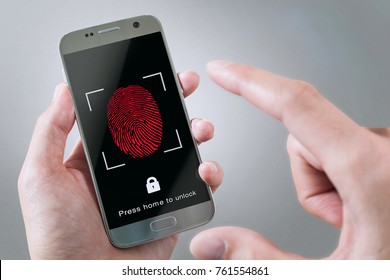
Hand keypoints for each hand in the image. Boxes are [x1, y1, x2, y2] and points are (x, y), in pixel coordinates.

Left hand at [18, 71, 222, 258]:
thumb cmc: (58, 237)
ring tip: (200, 127)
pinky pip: (197, 185)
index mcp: (98, 159)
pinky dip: (209, 172)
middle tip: (185, 85)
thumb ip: (51, 131)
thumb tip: (63, 92)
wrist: (87, 279)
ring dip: (197, 132)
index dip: (139, 93)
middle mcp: (128, 170)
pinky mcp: (171, 207)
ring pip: (182, 151)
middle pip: (158, 128)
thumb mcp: (41, 176)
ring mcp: (152, 187)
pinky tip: (205, 168)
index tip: (151, 73)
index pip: (123, 116)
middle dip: (175, 103)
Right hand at [190, 60, 389, 258]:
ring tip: (355, 217)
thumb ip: (262, 259)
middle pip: (304, 137)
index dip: (250, 82)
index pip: (296, 105)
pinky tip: (366, 207)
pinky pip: (346, 149)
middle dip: (305, 179)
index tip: (224, 71)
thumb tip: (213, 242)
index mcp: (372, 172)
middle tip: (336, 220)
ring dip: (324, 181)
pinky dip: (343, 177)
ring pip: (323, 145)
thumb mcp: (329, 275)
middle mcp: (386, 150)